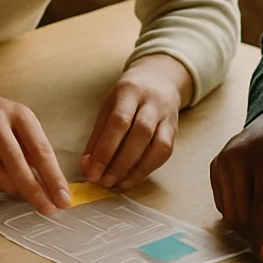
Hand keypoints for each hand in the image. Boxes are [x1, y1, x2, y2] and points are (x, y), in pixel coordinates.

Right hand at [0, 71, 69, 214]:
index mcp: (18, 114)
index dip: (53, 177)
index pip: (40, 150)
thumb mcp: (22, 123)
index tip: (63, 199)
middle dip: (34, 190)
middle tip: (47, 208)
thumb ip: (34, 150)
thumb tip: (49, 186)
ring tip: (18, 183)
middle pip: (16, 163)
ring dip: (13, 186)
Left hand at [81, 54, 189, 190]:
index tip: (93, 172)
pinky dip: (148, 168)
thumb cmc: (127, 97)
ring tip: (118, 183)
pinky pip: (165, 152)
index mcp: (129, 91)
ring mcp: (167, 116)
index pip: (119, 122)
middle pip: (140, 134)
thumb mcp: (108, 107)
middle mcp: (152, 102)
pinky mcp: (174, 129)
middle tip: (104, 181)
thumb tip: (87, 167)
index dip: (105, 149)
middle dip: (121, 162)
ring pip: (158, 145)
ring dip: (137, 169)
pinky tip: (133, 178)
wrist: (160, 79)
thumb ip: (97, 137)